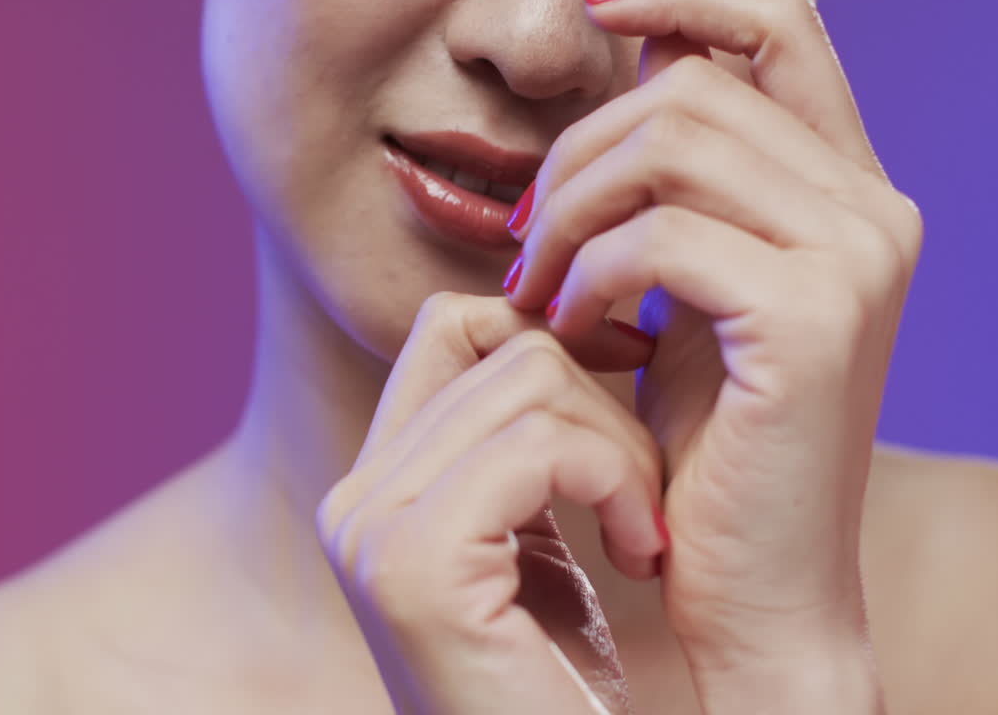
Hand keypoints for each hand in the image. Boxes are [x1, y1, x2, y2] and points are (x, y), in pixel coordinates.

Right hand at [316, 294, 667, 713]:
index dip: (547, 328)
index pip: (452, 325)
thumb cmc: (565, 680)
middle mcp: (354, 499)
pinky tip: (641, 552)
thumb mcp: (534, 541)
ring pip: (529, 380)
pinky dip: (618, 484)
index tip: (627, 374)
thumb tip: (564, 318)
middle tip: (643, 493)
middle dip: (604, 401)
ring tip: (642, 530)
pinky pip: (540, 447)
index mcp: (376, 486)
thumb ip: (516, 443)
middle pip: (500, 342)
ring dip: (623, 449)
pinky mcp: (415, 567)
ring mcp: (371, 530)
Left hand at [503, 0, 920, 710]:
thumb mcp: (682, 290)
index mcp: (845, 191)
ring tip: (535, 290)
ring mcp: (855, 257)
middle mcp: (872, 208)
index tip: (587, 6)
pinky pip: (658, 235)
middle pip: (692, 83)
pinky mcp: (814, 318)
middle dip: (578, 152)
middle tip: (524, 241)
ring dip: (569, 212)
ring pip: (668, 142)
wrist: (747, 583)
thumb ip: (676, 184)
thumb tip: (631, 57)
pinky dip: (585, 275)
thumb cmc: (700, 444)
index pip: (777, 23)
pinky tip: (566, 332)